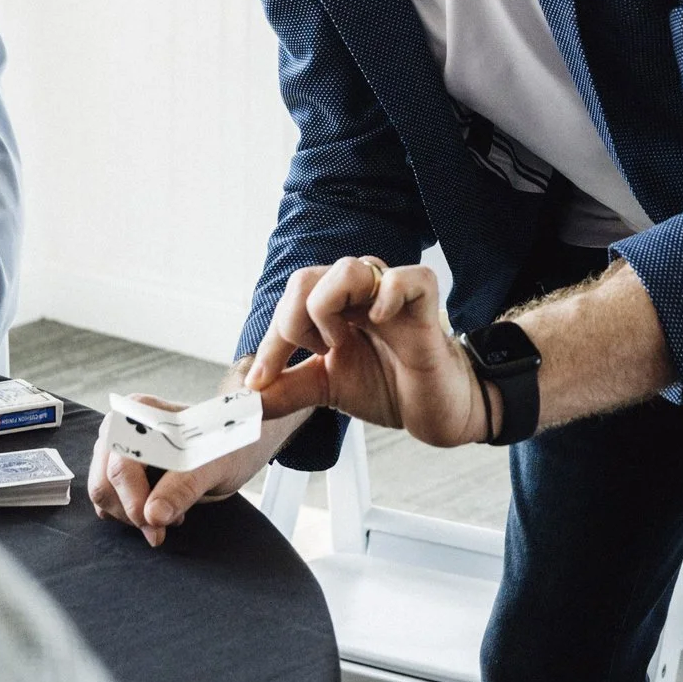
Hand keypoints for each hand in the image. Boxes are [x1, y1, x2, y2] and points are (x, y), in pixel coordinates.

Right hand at [87, 379, 296, 547]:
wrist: (238, 442)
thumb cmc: (229, 443)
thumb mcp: (214, 464)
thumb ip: (184, 487)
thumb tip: (153, 516)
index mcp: (139, 413)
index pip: (120, 465)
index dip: (134, 501)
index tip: (157, 525)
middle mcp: (119, 427)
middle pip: (104, 481)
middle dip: (133, 512)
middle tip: (168, 527)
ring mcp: (115, 448)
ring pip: (102, 494)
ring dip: (133, 515)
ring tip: (173, 515)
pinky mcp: (119, 469)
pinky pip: (107, 500)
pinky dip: (129, 514)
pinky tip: (160, 512)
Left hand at [243, 257, 488, 448]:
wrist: (436, 411)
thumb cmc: (390, 387)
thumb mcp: (326, 389)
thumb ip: (287, 390)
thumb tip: (245, 400)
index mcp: (334, 308)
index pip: (289, 303)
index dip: (269, 344)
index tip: (260, 381)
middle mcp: (359, 294)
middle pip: (307, 278)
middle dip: (292, 322)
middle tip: (311, 356)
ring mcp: (391, 296)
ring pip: (347, 269)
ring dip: (329, 309)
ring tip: (342, 344)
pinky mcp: (425, 306)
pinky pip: (406, 278)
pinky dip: (386, 296)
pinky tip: (379, 322)